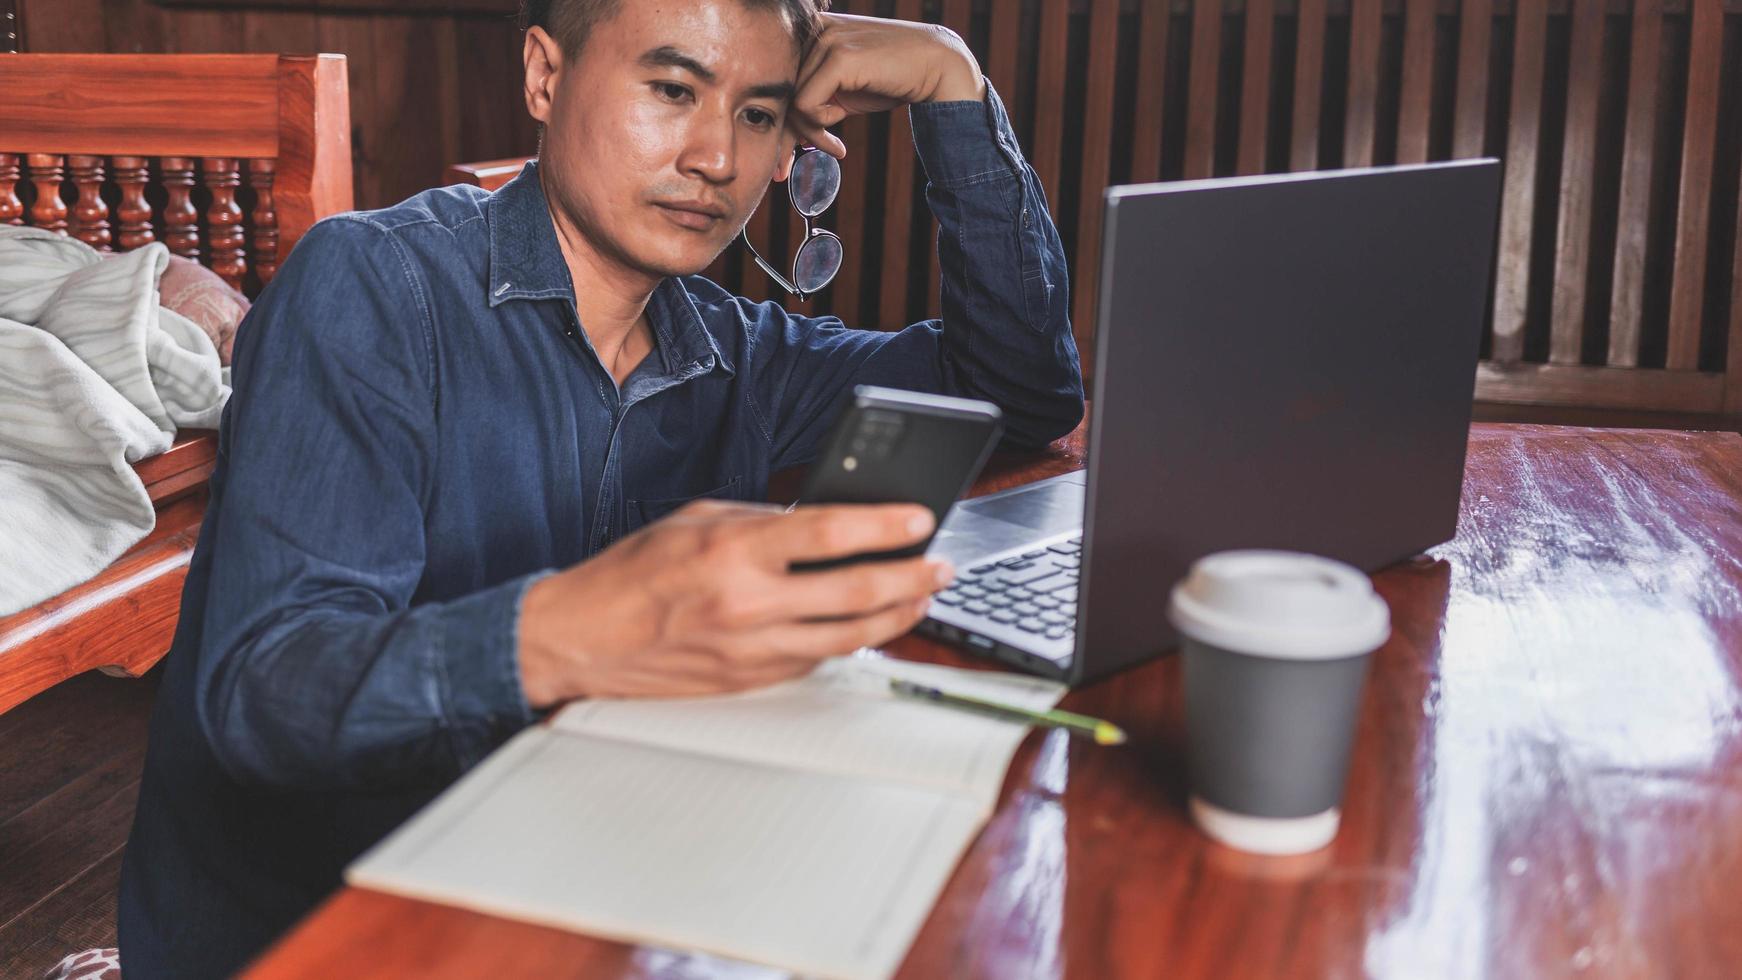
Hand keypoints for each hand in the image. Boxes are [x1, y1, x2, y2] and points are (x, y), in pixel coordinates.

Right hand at [517, 499, 953, 704]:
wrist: (582, 638)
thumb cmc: (632, 574)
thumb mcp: (697, 520)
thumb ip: (761, 521)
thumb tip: (823, 524)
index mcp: (733, 549)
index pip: (827, 532)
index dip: (884, 526)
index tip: (920, 518)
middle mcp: (747, 602)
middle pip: (854, 592)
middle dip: (910, 579)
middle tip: (939, 566)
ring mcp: (751, 649)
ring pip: (847, 638)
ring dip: (895, 618)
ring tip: (920, 599)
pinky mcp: (750, 682)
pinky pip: (815, 661)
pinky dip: (848, 642)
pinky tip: (869, 626)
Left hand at [785, 13, 984, 158]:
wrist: (937, 66)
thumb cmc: (891, 79)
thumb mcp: (844, 91)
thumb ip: (814, 102)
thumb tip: (786, 134)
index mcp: (811, 30)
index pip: (778, 79)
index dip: (780, 117)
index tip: (791, 151)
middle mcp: (814, 28)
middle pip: (779, 92)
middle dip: (788, 133)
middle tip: (788, 166)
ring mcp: (826, 38)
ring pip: (791, 101)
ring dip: (811, 133)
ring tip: (834, 146)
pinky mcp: (839, 56)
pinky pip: (807, 105)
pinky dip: (821, 125)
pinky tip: (841, 129)